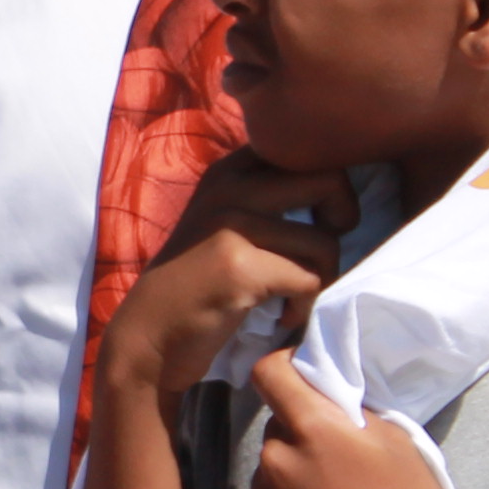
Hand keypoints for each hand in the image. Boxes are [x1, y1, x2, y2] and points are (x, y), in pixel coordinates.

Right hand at [100, 156, 357, 410]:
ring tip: (294, 295)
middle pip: (328, 179)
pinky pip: (309, 279)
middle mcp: (228, 187)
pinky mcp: (239, 268)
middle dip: (341, 222)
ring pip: (324, 240)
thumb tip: (338, 187)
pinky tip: (282, 315)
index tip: (316, 220)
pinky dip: (304, 306)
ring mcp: (231, 225)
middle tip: (317, 254)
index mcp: (228, 171)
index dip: (329, 185)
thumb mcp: (223, 223)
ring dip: (322, 276)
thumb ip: (266, 197)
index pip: (302, 150)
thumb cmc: (196, 286)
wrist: (147, 338)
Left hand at [239, 348, 462, 488]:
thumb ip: (351, 417)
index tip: (297, 377)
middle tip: (336, 468)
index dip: (282, 368)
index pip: (269, 373)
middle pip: (276, 434)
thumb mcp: (396, 443)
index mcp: (312, 428)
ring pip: (270, 479)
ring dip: (292, 485)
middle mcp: (276, 461)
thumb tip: (328, 408)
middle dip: (300, 441)